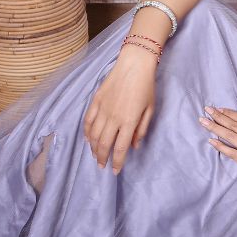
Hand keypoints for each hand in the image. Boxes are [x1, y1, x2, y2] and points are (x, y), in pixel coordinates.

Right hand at [83, 48, 156, 173]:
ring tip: (95, 155)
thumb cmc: (146, 87)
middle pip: (104, 144)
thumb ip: (141, 129)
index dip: (117, 162)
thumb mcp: (150, 110)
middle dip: (102, 158)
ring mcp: (103, 109)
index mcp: (129, 121)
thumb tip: (134, 146)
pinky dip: (87, 132)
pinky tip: (88, 139)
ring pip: (93, 134)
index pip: (121, 148)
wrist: (134, 65)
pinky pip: (88, 121)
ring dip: (93, 147)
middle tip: (102, 166)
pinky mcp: (96, 101)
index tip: (115, 171)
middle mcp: (114, 118)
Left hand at [201, 106, 236, 188]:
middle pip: (234, 126)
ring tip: (204, 122)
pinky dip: (222, 147)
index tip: (218, 109)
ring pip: (231, 137)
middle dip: (218, 117)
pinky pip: (233, 154)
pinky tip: (212, 141)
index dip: (229, 114)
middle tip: (206, 110)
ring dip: (216, 128)